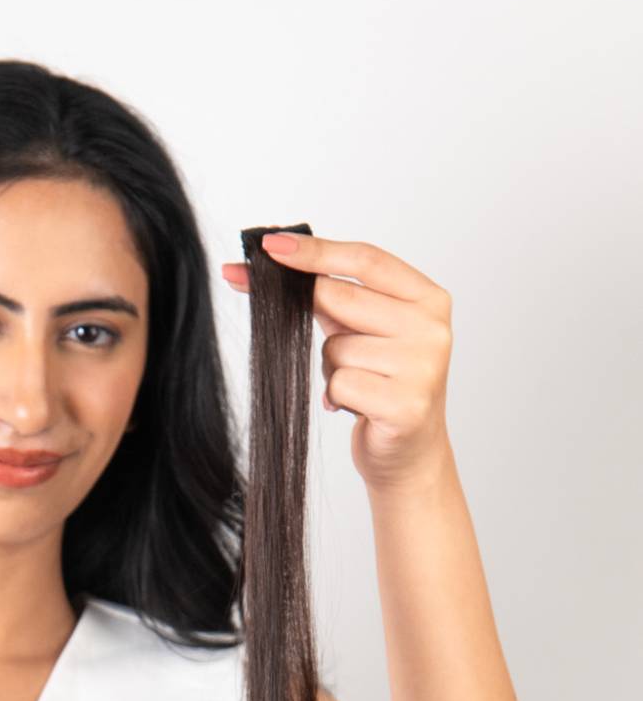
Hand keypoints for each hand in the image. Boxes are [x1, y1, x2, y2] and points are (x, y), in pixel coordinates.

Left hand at [221, 233, 453, 490]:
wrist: (410, 455)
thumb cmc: (380, 385)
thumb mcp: (362, 331)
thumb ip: (330, 295)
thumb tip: (268, 259)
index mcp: (427, 299)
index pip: (364, 260)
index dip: (313, 251)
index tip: (268, 245)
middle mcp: (431, 328)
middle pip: (342, 297)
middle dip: (306, 311)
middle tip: (294, 328)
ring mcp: (422, 367)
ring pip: (335, 348)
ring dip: (330, 369)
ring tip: (357, 386)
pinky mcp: (406, 405)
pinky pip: (339, 385)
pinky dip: (334, 397)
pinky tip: (358, 408)